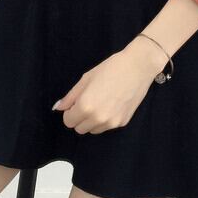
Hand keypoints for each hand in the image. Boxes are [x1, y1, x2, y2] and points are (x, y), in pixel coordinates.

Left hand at [52, 35, 167, 134]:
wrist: (138, 67)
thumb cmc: (110, 68)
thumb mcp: (86, 79)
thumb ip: (71, 96)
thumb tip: (59, 107)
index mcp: (85, 106)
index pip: (68, 121)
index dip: (70, 112)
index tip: (76, 103)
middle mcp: (98, 118)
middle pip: (79, 129)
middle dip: (80, 118)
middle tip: (88, 102)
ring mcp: (112, 122)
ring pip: (93, 130)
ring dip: (92, 121)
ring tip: (101, 102)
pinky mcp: (122, 122)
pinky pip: (107, 127)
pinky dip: (105, 119)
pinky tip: (112, 104)